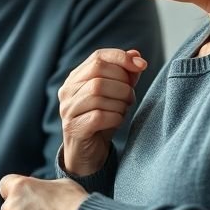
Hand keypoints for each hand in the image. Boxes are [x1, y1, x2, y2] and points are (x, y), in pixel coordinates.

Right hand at [59, 48, 146, 174]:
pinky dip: (115, 117)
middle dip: (122, 83)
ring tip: (124, 109)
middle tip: (130, 97)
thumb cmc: (102, 120)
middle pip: (98, 73)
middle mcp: (67, 91)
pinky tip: (117, 121)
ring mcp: (68, 110)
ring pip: (98, 93)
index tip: (142, 65)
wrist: (88, 154)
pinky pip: (99, 116)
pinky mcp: (74, 128)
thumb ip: (124, 75)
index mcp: (75, 78)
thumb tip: (136, 55)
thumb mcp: (115, 95)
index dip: (121, 58)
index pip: (98, 57)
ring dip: (120, 102)